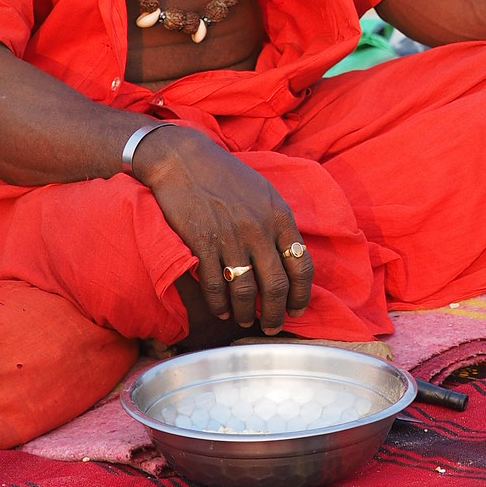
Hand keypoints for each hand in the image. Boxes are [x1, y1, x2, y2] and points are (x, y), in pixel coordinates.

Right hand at [132, 125, 312, 333]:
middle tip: (271, 326)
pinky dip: (219, 304)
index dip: (302, 295)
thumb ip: (279, 224)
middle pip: (275, 285)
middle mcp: (259, 229)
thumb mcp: (264, 193)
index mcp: (280, 216)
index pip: (302, 265)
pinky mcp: (202, 243)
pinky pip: (215, 285)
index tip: (297, 310)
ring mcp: (230, 237)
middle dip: (275, 313)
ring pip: (245, 291)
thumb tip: (291, 258)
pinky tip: (221, 311)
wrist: (183, 159)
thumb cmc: (226, 176)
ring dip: (247, 313)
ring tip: (245, 321)